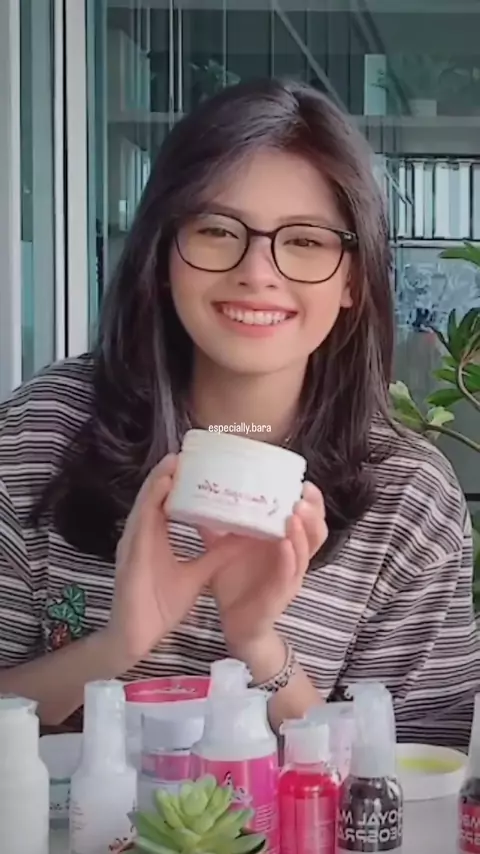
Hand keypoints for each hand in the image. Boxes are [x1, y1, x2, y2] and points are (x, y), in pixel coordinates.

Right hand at [103, 454, 239, 668]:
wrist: (135, 638)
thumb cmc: (159, 607)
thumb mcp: (197, 575)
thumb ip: (217, 556)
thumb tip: (245, 538)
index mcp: (154, 538)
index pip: (164, 502)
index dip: (175, 481)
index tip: (193, 462)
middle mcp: (141, 535)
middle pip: (153, 496)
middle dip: (167, 473)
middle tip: (185, 452)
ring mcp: (132, 543)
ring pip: (145, 502)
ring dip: (158, 480)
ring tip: (174, 460)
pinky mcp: (131, 554)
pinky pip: (141, 521)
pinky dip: (151, 500)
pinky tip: (163, 484)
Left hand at [204, 482, 326, 652]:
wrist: (233, 623)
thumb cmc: (235, 582)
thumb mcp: (224, 548)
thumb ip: (216, 526)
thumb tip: (197, 497)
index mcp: (283, 542)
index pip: (306, 518)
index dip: (311, 501)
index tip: (303, 482)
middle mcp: (292, 558)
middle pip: (316, 532)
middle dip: (314, 512)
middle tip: (302, 494)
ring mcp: (289, 577)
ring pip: (307, 552)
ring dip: (304, 532)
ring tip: (295, 515)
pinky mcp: (279, 596)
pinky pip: (289, 575)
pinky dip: (289, 559)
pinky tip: (285, 545)